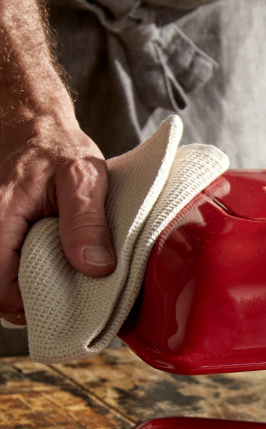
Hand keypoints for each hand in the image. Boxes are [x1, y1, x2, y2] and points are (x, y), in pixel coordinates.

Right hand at [0, 113, 115, 323]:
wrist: (34, 121)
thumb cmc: (58, 146)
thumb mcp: (83, 178)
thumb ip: (87, 222)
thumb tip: (95, 267)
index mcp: (0, 216)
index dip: (27, 305)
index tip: (62, 307)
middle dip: (31, 300)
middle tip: (68, 300)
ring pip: (1, 276)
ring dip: (29, 285)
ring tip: (63, 283)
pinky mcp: (0, 229)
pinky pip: (7, 261)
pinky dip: (28, 270)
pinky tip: (54, 266)